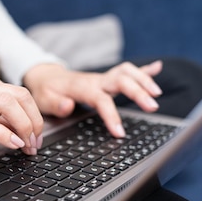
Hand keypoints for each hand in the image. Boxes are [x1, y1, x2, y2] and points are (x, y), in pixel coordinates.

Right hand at [0, 69, 43, 157]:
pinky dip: (5, 135)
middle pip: (20, 96)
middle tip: (35, 144)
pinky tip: (12, 145)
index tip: (37, 137)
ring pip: (8, 105)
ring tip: (26, 145)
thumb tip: (27, 128)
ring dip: (24, 127)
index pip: (21, 93)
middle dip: (34, 122)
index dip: (35, 116)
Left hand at [23, 61, 162, 136]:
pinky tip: (157, 68)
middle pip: (121, 81)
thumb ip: (56, 104)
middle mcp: (96, 80)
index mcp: (82, 88)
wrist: (45, 76)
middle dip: (138, 92)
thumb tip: (68, 106)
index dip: (111, 115)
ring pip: (127, 72)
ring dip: (144, 80)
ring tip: (157, 93)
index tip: (120, 133)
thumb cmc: (46, 91)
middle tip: (153, 106)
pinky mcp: (107, 78)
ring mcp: (103, 78)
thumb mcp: (44, 100)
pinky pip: (127, 71)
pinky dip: (143, 69)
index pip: (101, 100)